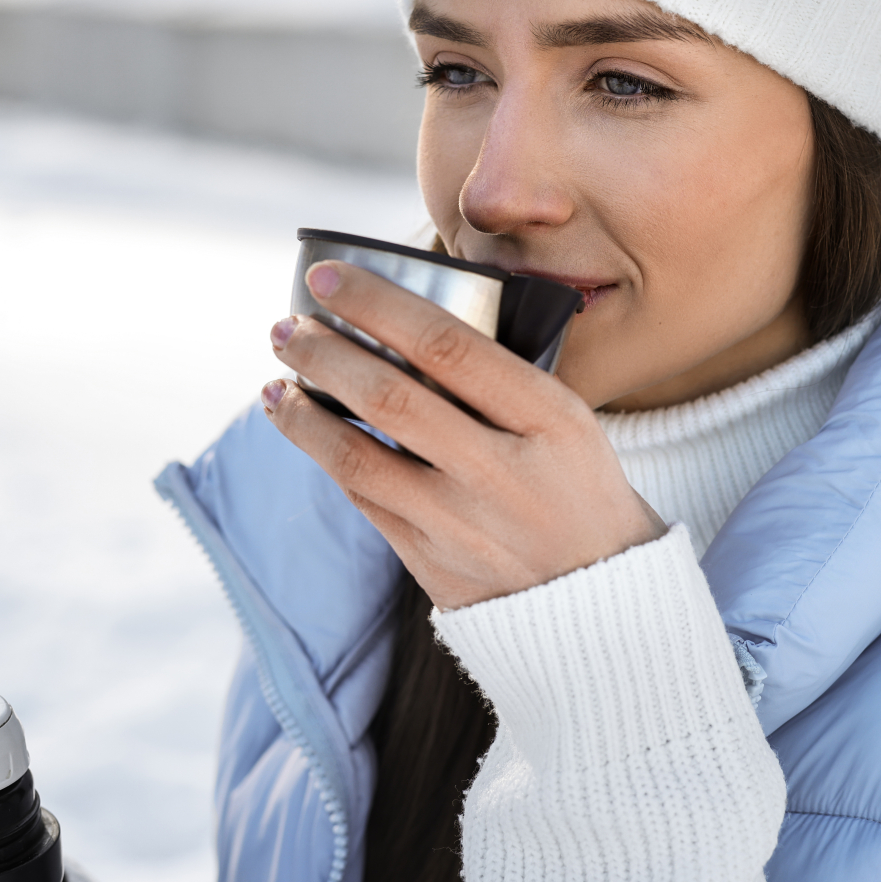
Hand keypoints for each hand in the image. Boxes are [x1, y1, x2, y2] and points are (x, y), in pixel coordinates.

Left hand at [262, 260, 665, 610]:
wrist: (604, 604)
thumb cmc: (579, 491)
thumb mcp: (571, 424)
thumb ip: (505, 380)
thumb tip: (408, 320)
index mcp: (550, 420)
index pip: (448, 346)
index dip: (378, 305)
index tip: (329, 278)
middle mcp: (504, 472)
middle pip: (392, 398)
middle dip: (324, 354)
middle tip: (286, 328)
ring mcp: (463, 525)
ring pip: (357, 457)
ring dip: (303, 414)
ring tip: (276, 382)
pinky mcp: (432, 565)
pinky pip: (365, 499)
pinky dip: (327, 457)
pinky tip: (304, 428)